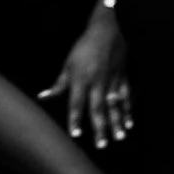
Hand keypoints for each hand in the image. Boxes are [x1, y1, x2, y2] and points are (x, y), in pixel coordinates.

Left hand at [40, 6, 129, 149]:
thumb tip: (43, 97)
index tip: (76, 135)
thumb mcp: (68, 63)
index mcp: (81, 79)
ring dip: (117, 122)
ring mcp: (113, 81)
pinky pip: (127, 96)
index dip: (75, 119)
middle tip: (102, 145)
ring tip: (119, 137)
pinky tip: (130, 122)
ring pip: (115, 105)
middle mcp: (98, 83)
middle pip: (98, 109)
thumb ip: (59, 84)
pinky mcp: (123, 77)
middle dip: (100, 127)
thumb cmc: (85, 45)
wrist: (109, 29)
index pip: (76, 104)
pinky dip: (129, 109)